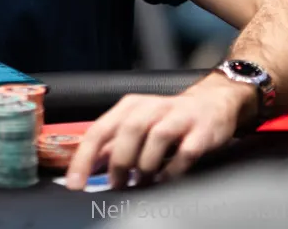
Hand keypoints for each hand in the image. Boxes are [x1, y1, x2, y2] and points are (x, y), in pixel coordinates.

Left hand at [64, 79, 247, 189]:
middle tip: (117, 185)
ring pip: (157, 137)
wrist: (212, 104)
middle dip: (119, 163)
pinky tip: (165, 180)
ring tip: (142, 183)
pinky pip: (186, 151)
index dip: (84, 158)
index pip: (100, 129)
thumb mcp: (136, 125)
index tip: (75, 183)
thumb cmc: (167, 119)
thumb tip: (85, 167)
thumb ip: (112, 145)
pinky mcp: (201, 131)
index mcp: (131, 106)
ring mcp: (179, 117)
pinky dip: (173, 169)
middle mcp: (153, 107)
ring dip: (146, 166)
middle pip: (129, 131)